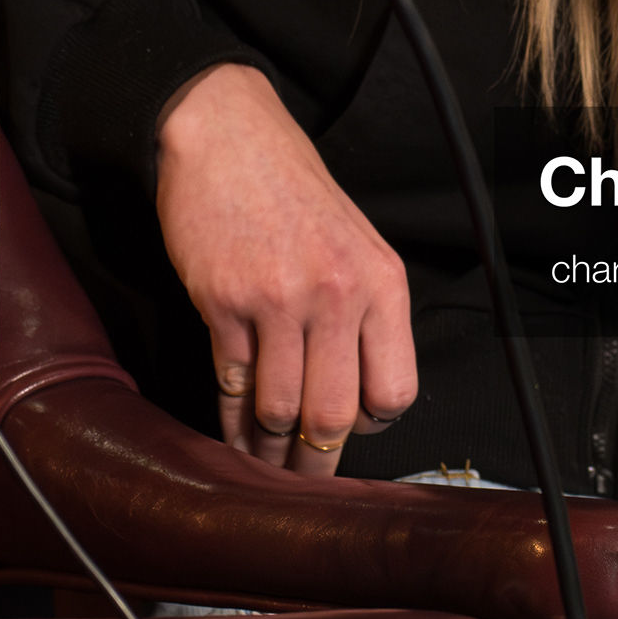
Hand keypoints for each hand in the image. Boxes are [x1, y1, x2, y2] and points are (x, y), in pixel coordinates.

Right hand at [154, 64, 416, 474]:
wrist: (225, 136)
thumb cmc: (292, 191)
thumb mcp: (356, 242)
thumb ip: (366, 315)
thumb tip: (360, 398)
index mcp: (381, 283)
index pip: (394, 391)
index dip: (369, 425)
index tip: (349, 434)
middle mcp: (336, 294)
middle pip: (333, 415)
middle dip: (316, 463)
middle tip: (303, 482)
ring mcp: (277, 300)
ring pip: (279, 408)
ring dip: (267, 450)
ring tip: (262, 465)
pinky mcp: (223, 302)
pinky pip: (231, 382)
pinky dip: (230, 417)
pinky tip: (230, 432)